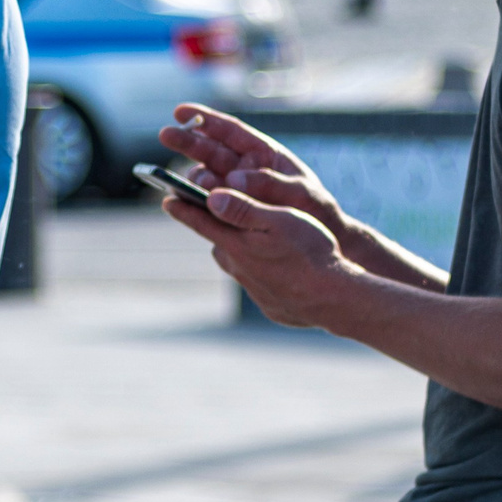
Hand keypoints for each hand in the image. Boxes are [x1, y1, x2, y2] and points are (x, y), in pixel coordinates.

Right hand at [159, 105, 349, 237]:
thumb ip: (269, 183)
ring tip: (191, 186)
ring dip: (193, 178)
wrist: (324, 239)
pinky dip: (193, 201)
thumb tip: (233, 178)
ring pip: (205, 177)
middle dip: (187, 140)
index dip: (205, 119)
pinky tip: (183, 203)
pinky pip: (207, 203)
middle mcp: (244, 169)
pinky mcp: (229, 211)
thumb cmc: (316, 210)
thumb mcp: (300, 193)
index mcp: (263, 154)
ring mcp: (235, 190)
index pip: (230, 131)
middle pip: (210, 150)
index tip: (180, 111)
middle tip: (165, 134)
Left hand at [164, 181, 356, 327]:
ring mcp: (253, 289)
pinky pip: (259, 283)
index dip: (183, 207)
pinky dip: (263, 273)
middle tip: (218, 216)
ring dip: (240, 251)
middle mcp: (238, 268)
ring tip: (251, 240)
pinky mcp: (270, 304)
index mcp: (236, 244)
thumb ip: (245, 209)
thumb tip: (212, 198)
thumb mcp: (280, 220)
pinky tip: (281, 269)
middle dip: (217, 228)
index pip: (200, 222)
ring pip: (237, 264)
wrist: (334, 299)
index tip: (166, 199)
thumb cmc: (310, 253)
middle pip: (219, 242)